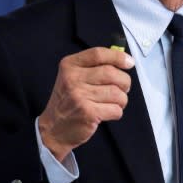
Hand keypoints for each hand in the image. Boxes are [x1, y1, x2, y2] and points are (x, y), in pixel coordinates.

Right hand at [38, 47, 133, 161]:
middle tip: (123, 88)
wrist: (53, 128)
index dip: (118, 57)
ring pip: (117, 93)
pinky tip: (107, 113)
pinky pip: (115, 109)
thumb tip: (124, 60)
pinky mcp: (88, 113)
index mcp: (69, 65)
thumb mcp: (73, 77)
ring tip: (113, 103)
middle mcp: (72, 78)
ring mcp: (79, 96)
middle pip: (111, 73)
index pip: (98, 54)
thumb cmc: (69, 101)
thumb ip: (94, 67)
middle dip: (124, 82)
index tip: (129, 62)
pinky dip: (116, 112)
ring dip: (121, 100)